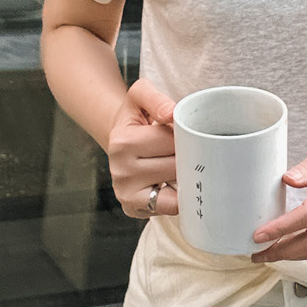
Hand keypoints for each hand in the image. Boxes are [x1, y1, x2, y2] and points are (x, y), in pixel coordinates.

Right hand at [108, 79, 179, 218]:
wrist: (120, 143)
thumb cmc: (136, 121)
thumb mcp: (140, 98)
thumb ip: (154, 98)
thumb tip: (170, 113)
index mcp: (123, 141)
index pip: (171, 141)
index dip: (184, 137)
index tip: (181, 135)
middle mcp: (121, 169)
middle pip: (175, 165)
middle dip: (186, 157)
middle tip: (181, 152)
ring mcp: (125, 192)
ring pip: (176, 186)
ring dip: (183, 177)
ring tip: (175, 167)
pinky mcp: (132, 208)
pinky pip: (171, 207)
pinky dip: (178, 197)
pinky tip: (172, 185)